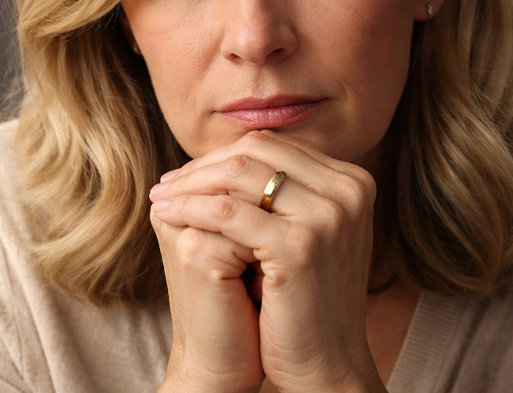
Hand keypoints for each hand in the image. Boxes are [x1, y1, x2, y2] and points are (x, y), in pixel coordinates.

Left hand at [150, 130, 384, 392]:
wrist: (325, 365)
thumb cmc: (303, 302)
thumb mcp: (302, 234)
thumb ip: (281, 192)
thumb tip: (225, 155)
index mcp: (352, 181)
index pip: (272, 146)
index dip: (220, 157)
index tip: (184, 174)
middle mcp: (349, 190)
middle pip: (256, 152)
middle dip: (202, 166)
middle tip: (165, 184)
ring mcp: (329, 216)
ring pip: (239, 175)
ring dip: (189, 184)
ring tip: (160, 198)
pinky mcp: (301, 244)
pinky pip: (228, 212)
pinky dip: (191, 208)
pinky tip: (167, 216)